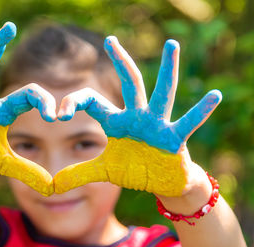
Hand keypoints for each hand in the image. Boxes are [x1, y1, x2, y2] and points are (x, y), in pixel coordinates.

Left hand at [54, 37, 221, 196]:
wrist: (161, 182)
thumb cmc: (134, 169)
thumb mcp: (103, 171)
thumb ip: (79, 174)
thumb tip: (53, 185)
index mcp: (117, 121)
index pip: (92, 101)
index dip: (74, 102)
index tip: (58, 114)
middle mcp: (136, 117)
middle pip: (129, 83)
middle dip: (121, 61)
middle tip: (111, 40)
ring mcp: (157, 125)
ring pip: (161, 93)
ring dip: (167, 69)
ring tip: (171, 44)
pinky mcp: (173, 138)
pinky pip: (188, 122)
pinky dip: (200, 111)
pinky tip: (214, 96)